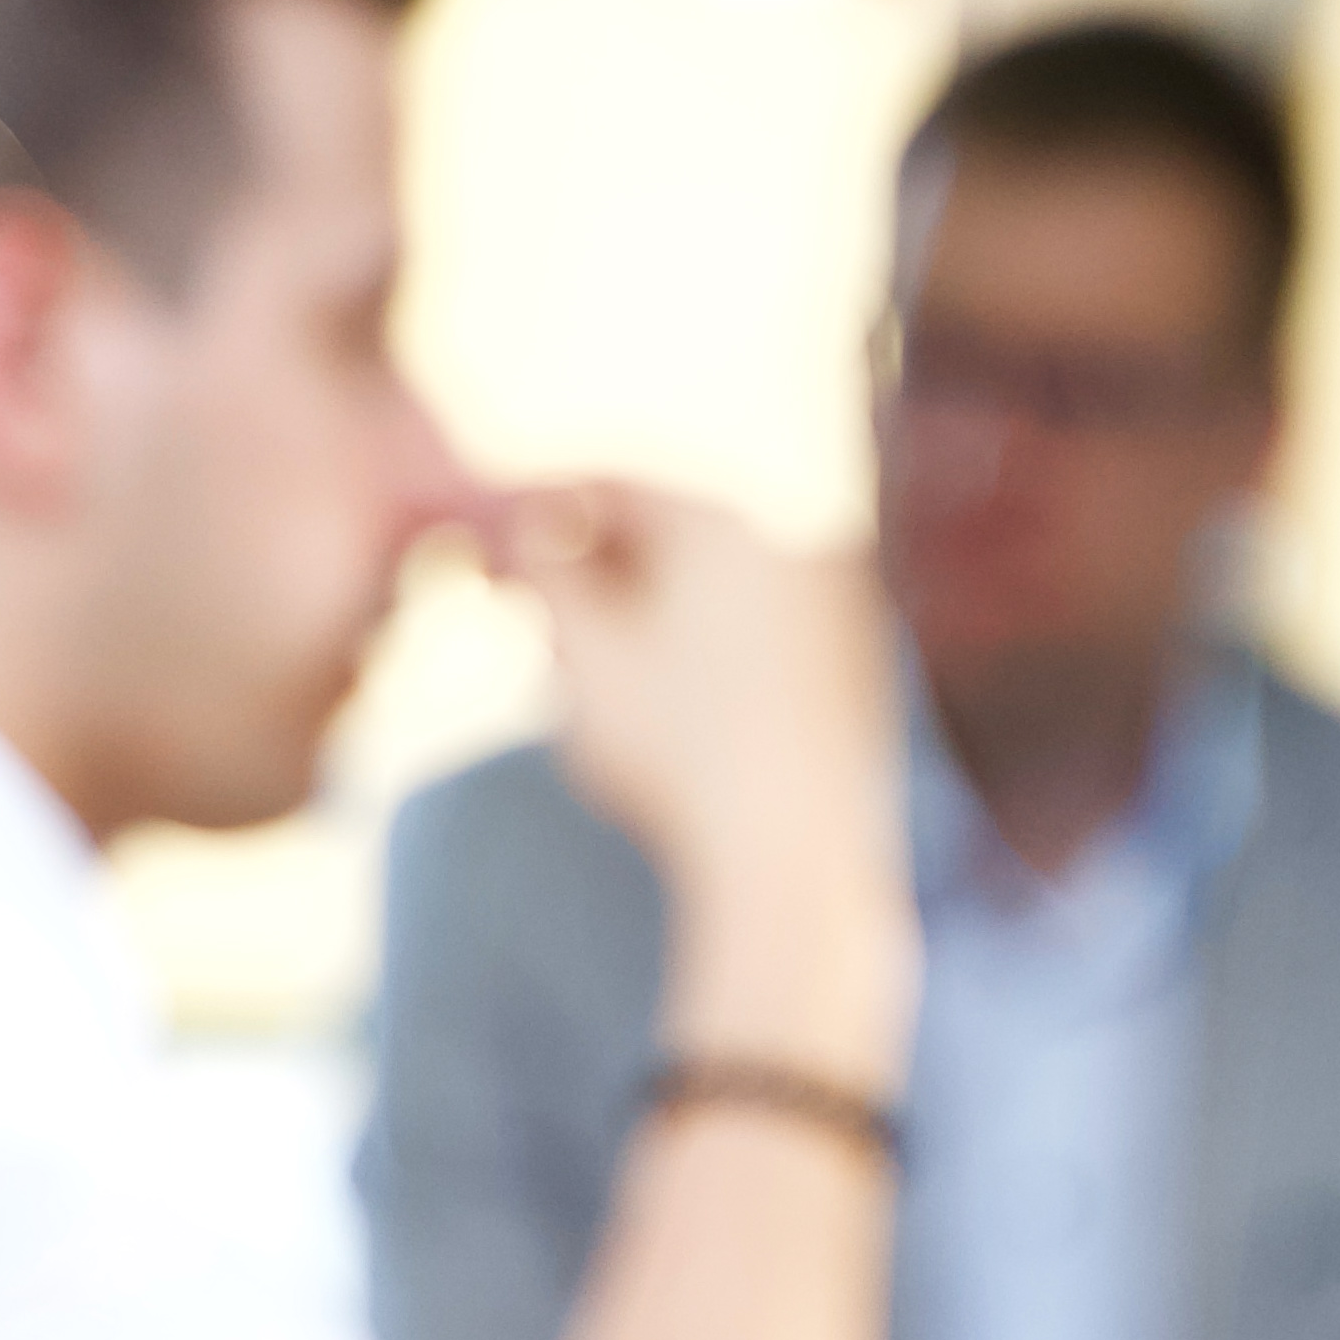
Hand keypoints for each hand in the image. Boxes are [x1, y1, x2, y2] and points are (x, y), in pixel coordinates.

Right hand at [495, 483, 912, 1082]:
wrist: (791, 858)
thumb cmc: (676, 749)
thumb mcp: (582, 649)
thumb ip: (543, 570)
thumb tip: (523, 530)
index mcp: (728, 522)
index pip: (612, 482)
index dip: (537, 511)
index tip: (488, 549)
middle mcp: (794, 544)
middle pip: (665, 531)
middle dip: (590, 568)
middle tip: (529, 616)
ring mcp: (835, 605)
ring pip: (707, 586)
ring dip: (638, 610)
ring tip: (583, 672)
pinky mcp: (851, 667)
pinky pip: (753, 631)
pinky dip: (695, 648)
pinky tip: (655, 708)